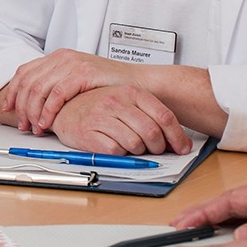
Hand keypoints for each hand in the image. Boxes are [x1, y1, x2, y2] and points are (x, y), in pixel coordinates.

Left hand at [2, 49, 131, 133]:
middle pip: (28, 81)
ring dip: (33, 111)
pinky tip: (47, 122)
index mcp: (57, 57)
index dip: (14, 91)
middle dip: (21, 105)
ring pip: (39, 88)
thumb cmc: (108, 86)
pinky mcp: (83, 73)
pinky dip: (48, 110)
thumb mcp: (77, 81)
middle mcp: (62, 58)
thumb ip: (57, 85)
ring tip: (34, 127)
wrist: (138, 83)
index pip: (25, 72)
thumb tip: (33, 103)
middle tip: (23, 124)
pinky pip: (57, 93)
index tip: (9, 108)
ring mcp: (72, 64)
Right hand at [48, 85, 191, 154]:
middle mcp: (116, 101)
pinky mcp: (88, 133)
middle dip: (158, 148)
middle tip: (154, 150)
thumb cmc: (99, 107)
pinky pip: (115, 151)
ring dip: (138, 152)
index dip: (177, 137)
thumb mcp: (129, 104)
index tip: (181, 148)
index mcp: (131, 92)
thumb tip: (181, 144)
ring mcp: (101, 116)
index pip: (164, 116)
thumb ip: (154, 118)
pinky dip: (119, 154)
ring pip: (135, 144)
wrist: (65, 109)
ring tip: (132, 147)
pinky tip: (115, 147)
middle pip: (152, 133)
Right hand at [172, 175, 246, 246]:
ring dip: (215, 225)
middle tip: (175, 231)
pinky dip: (233, 231)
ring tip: (190, 238)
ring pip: (239, 214)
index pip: (233, 200)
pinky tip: (222, 242)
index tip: (182, 223)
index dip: (204, 211)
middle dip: (201, 217)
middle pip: (230, 205)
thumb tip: (241, 237)